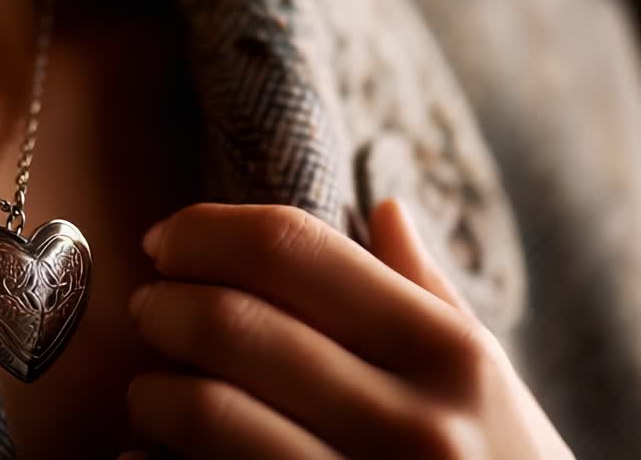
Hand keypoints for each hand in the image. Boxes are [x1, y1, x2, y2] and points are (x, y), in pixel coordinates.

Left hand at [118, 201, 573, 459]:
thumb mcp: (490, 379)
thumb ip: (430, 292)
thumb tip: (383, 207)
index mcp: (449, 353)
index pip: (296, 250)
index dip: (208, 231)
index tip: (169, 239)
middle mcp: (413, 423)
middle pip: (235, 323)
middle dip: (165, 306)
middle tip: (151, 308)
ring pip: (205, 412)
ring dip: (153, 392)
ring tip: (154, 389)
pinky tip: (151, 459)